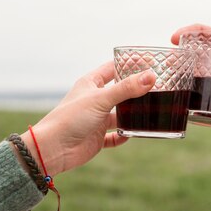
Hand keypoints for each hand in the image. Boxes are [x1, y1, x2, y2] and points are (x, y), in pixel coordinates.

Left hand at [19, 61, 154, 175]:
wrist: (53, 149)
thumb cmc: (70, 118)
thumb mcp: (101, 99)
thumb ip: (126, 88)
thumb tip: (151, 77)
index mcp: (90, 84)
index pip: (112, 68)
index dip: (129, 64)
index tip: (149, 61)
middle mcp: (94, 100)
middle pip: (120, 91)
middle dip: (136, 90)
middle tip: (156, 87)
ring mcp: (96, 119)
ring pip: (120, 114)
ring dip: (133, 114)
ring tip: (151, 111)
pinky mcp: (97, 137)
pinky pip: (116, 136)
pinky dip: (124, 135)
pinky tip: (132, 134)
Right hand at [171, 24, 210, 116]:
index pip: (206, 32)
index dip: (188, 32)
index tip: (174, 38)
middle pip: (194, 52)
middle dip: (178, 55)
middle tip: (167, 64)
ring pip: (193, 72)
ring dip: (179, 75)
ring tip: (168, 82)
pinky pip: (199, 92)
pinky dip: (188, 95)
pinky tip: (178, 100)